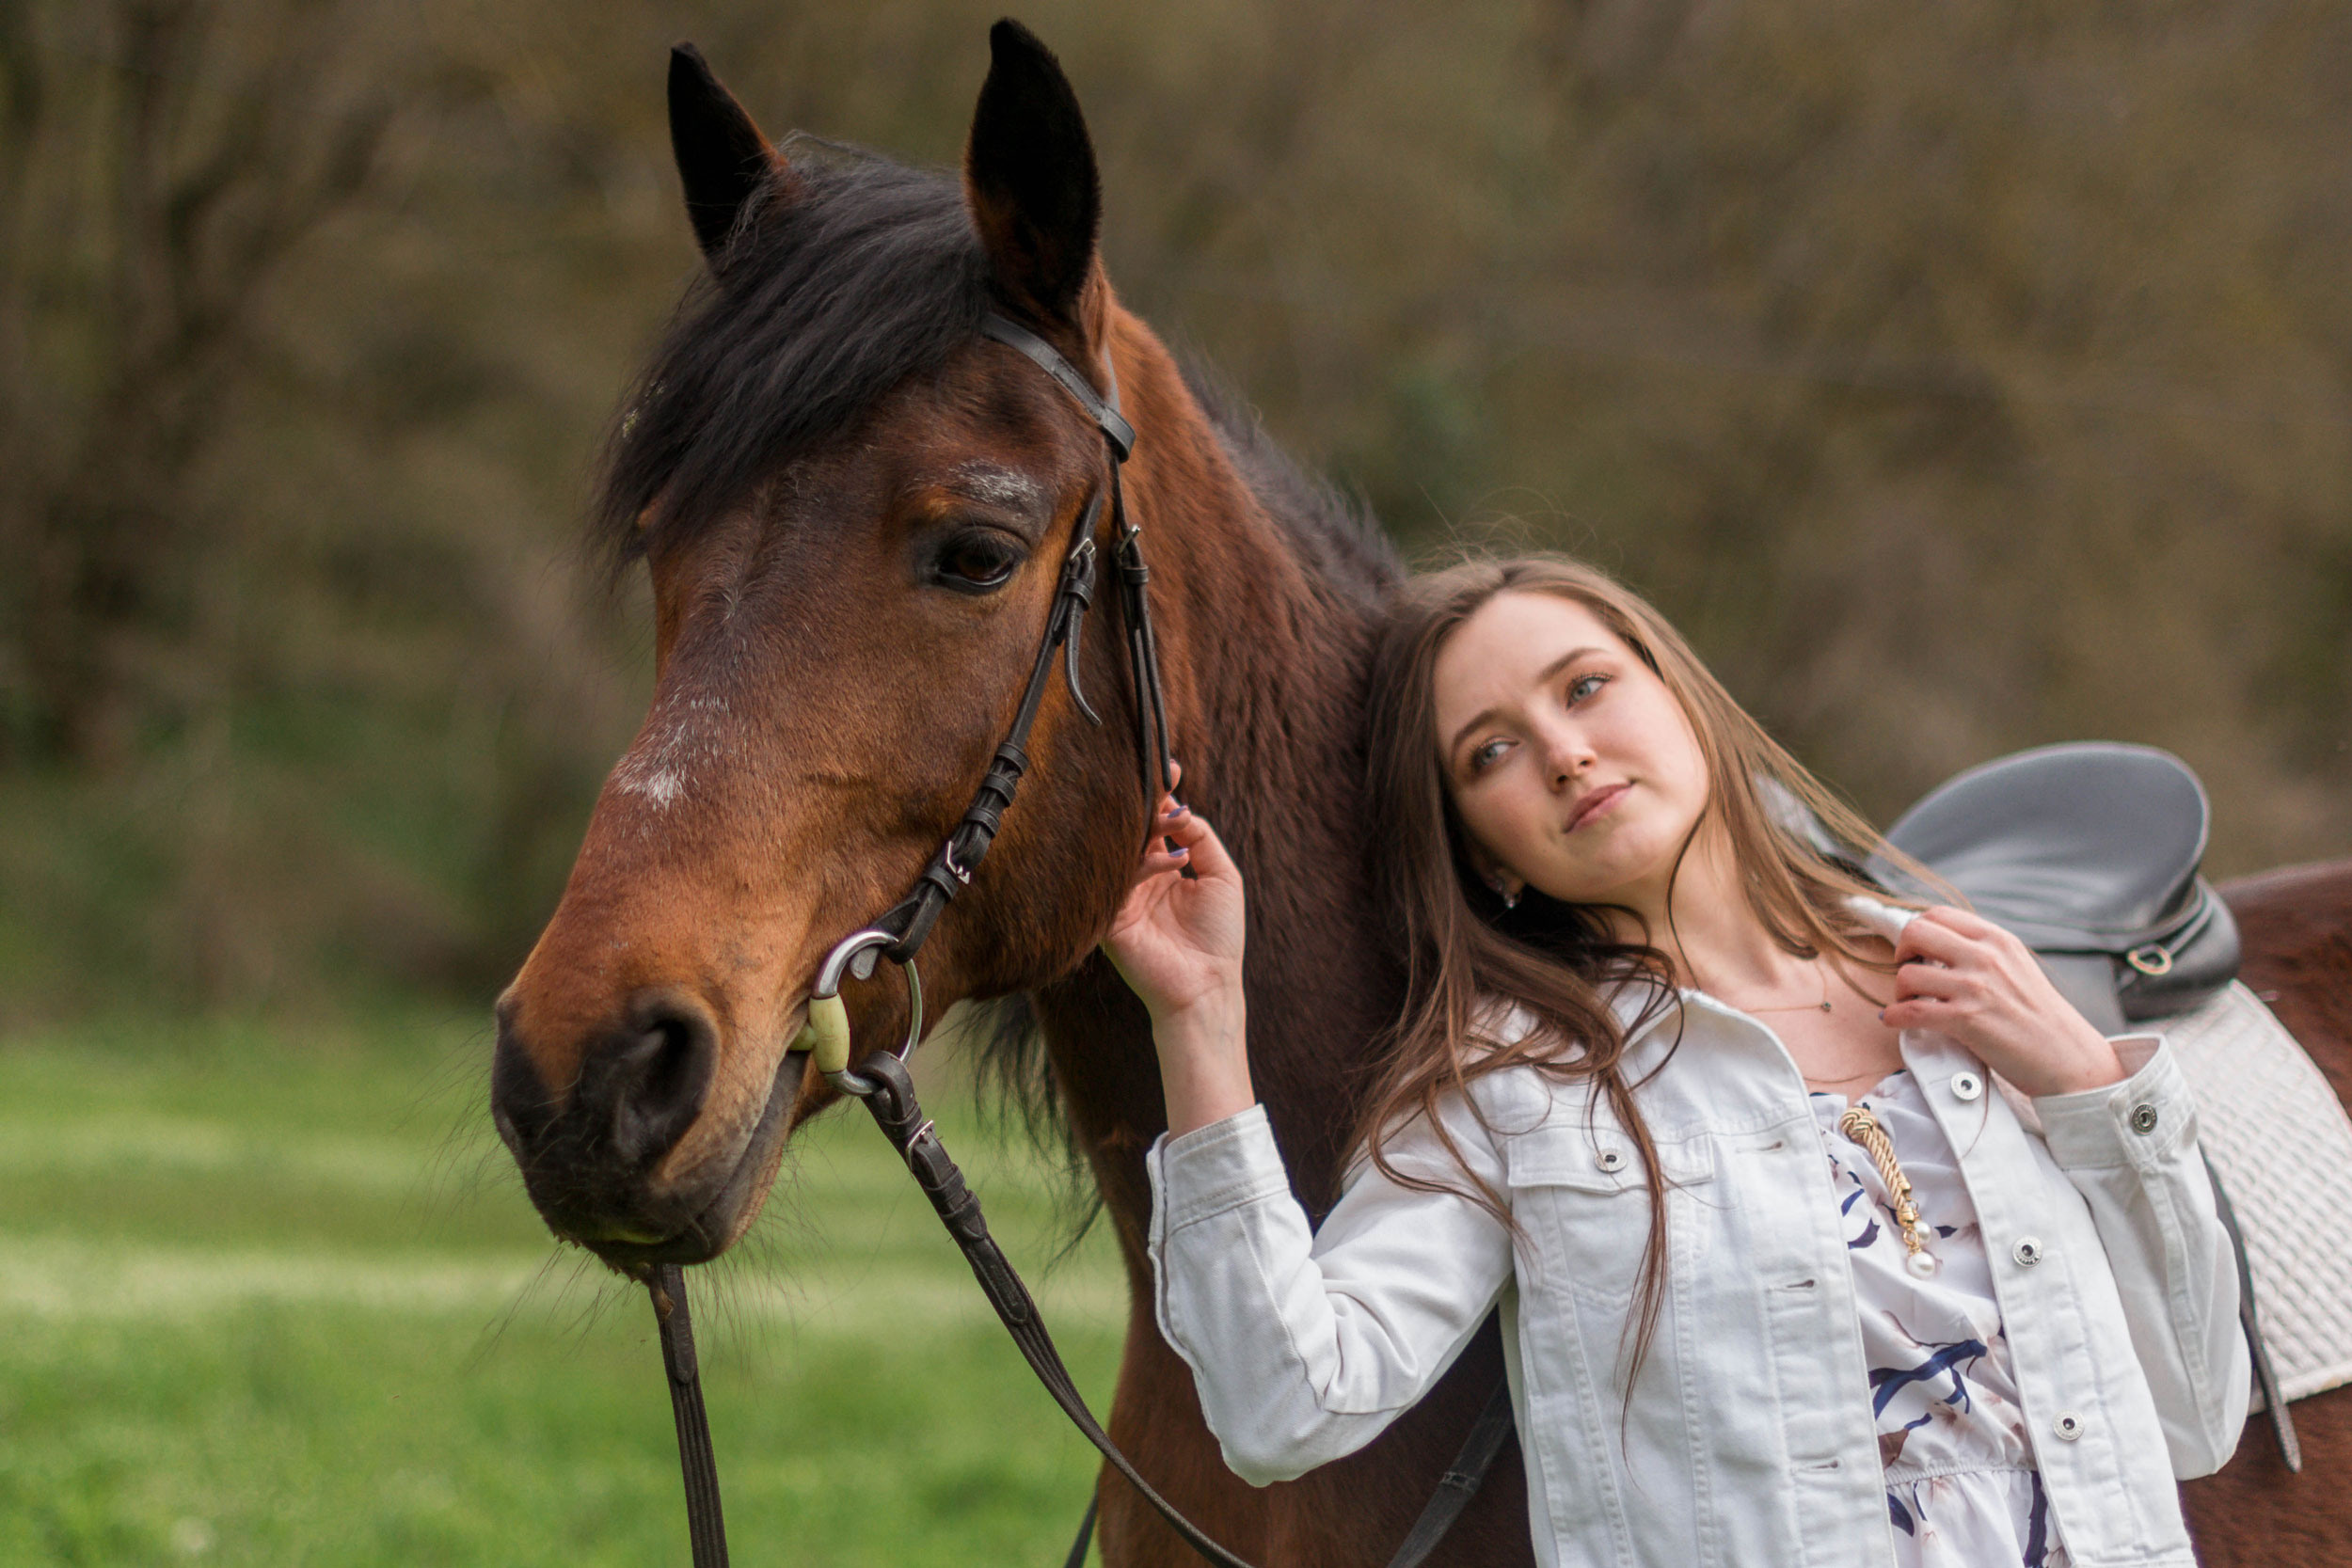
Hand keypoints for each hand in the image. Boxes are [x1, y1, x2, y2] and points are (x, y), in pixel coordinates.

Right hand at [1103, 780, 1245, 1021]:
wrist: (1206, 986)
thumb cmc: (1219, 937)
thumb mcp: (1222, 876)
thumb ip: (1202, 839)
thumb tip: (1180, 808)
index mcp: (1164, 869)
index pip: (1155, 825)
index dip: (1161, 797)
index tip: (1171, 770)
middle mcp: (1140, 879)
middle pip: (1135, 830)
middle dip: (1148, 802)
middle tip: (1163, 780)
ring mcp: (1123, 896)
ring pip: (1123, 849)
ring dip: (1148, 830)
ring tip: (1173, 824)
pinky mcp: (1110, 917)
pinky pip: (1118, 879)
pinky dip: (1146, 865)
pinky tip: (1174, 862)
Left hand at [1882, 906, 2125, 1097]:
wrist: (2068, 1057)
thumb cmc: (2040, 1016)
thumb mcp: (2017, 966)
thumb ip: (1983, 950)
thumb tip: (1939, 944)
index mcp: (1998, 939)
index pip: (1938, 914)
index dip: (1918, 931)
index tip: (1918, 952)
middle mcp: (1986, 957)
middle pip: (1915, 933)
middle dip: (1902, 953)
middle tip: (1910, 974)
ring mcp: (1976, 987)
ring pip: (1908, 974)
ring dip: (1900, 991)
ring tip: (1912, 1003)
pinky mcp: (1967, 1020)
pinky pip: (1911, 1011)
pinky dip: (1895, 1017)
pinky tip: (1896, 1021)